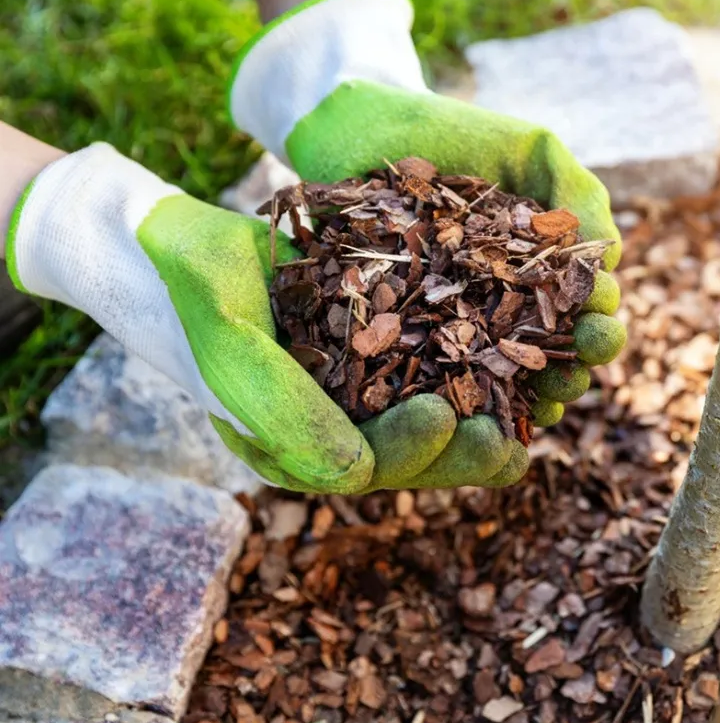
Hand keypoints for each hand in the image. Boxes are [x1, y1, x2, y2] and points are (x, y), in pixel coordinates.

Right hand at [6, 143, 528, 492]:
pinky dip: (471, 367)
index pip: (365, 468)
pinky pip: (430, 370)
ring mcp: (357, 391)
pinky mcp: (377, 352)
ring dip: (480, 418)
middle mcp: (332, 428)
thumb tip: (357, 476)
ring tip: (530, 413)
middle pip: (411, 455)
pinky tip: (515, 358)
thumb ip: (285, 412)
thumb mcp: (234, 349)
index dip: (412, 450)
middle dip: (462, 452)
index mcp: (296, 448)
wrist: (185, 246)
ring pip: (429, 418)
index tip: (446, 415)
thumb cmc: (201, 295)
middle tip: (507, 437)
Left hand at [230, 0, 626, 447]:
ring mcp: (457, 323)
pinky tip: (482, 415)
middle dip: (574, 368)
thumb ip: (579, 192)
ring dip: (531, 398)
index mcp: (542, 268)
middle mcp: (506, 303)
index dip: (598, 324)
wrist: (359, 128)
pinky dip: (466, 401)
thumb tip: (610, 257)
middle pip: (553, 353)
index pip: (585, 309)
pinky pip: (440, 379)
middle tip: (576, 369)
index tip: (596, 323)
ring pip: (506, 378)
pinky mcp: (406, 336)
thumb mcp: (530, 149)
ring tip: (541, 404)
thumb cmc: (451, 134)